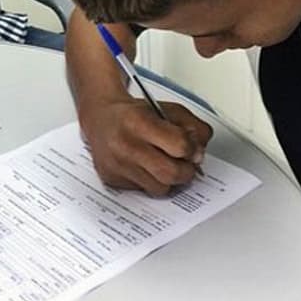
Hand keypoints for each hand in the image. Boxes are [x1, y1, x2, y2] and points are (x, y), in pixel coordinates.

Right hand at [79, 97, 212, 195]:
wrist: (101, 118)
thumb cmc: (135, 114)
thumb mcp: (167, 109)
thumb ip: (192, 126)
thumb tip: (199, 153)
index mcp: (139, 121)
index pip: (179, 145)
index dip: (192, 149)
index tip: (193, 148)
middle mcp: (126, 145)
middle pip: (171, 173)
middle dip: (186, 171)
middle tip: (186, 164)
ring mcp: (117, 165)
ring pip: (160, 188)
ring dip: (169, 180)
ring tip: (166, 165)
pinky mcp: (112, 180)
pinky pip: (143, 191)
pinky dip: (151, 182)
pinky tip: (147, 168)